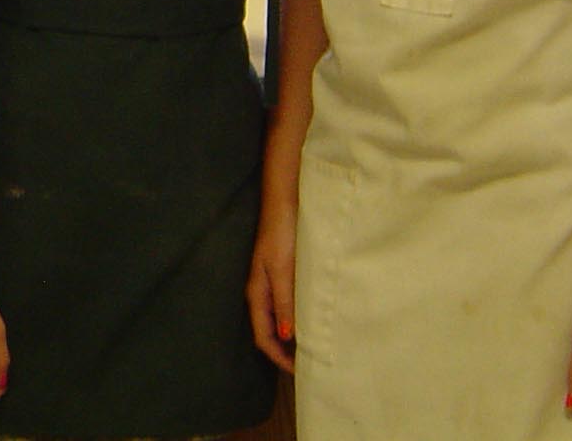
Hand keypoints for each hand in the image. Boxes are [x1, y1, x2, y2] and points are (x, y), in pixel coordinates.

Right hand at [245, 200, 296, 370]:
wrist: (286, 200)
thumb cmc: (282, 233)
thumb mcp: (282, 268)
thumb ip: (284, 301)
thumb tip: (286, 335)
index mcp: (258, 293)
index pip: (262, 336)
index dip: (278, 356)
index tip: (300, 371)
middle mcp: (263, 291)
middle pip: (269, 330)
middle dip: (285, 351)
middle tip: (309, 364)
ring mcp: (273, 282)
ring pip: (279, 318)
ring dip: (292, 335)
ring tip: (313, 346)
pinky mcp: (284, 273)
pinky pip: (288, 304)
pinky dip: (298, 317)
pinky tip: (313, 318)